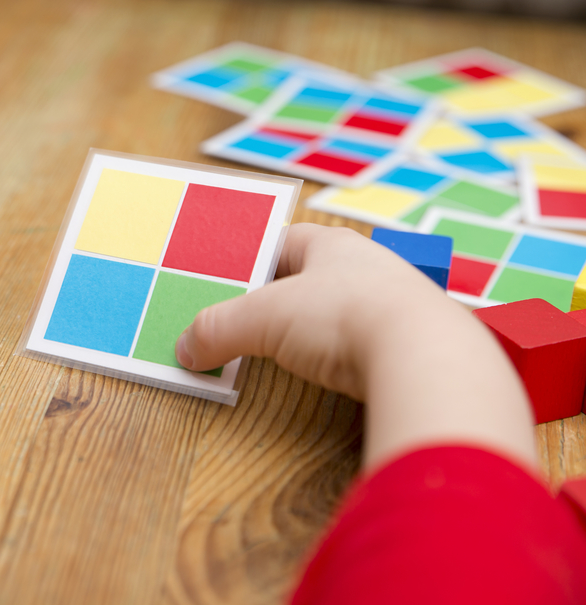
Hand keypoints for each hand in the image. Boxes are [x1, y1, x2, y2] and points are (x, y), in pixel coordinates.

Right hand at [175, 223, 537, 471]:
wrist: (424, 357)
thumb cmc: (343, 316)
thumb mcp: (263, 319)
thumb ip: (219, 329)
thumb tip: (186, 348)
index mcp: (332, 245)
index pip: (282, 241)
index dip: (250, 258)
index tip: (225, 279)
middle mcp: (367, 267)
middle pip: (309, 277)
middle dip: (277, 297)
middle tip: (242, 318)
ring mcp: (393, 305)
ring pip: (339, 310)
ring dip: (310, 328)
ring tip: (278, 349)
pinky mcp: (409, 344)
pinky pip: (362, 344)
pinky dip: (338, 355)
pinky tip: (323, 370)